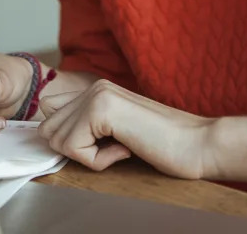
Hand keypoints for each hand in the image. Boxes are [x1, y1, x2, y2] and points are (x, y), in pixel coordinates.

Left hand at [38, 79, 216, 178]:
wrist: (198, 144)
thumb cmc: (163, 145)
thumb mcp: (117, 132)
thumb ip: (87, 127)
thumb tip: (51, 136)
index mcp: (96, 89)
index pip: (51, 117)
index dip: (70, 141)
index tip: (104, 145)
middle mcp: (93, 87)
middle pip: (48, 130)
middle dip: (77, 150)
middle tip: (114, 148)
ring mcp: (96, 95)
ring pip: (57, 140)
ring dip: (88, 155)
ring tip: (122, 146)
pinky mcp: (101, 110)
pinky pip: (74, 148)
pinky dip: (97, 161)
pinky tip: (126, 148)